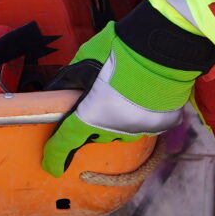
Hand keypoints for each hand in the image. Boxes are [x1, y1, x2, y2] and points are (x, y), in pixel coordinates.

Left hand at [40, 22, 202, 176]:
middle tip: (93, 102)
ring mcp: (139, 128)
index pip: (67, 142)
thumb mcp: (83, 60)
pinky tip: (140, 99)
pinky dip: (138, 115)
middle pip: (95, 134)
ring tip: (119, 96)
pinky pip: (143, 125)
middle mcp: (114, 129)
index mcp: (90, 116)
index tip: (53, 167)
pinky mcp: (161, 124)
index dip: (56, 156)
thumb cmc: (118, 52)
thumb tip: (58, 89)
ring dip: (115, 120)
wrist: (161, 48)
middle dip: (91, 123)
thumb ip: (70, 79)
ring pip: (120, 131)